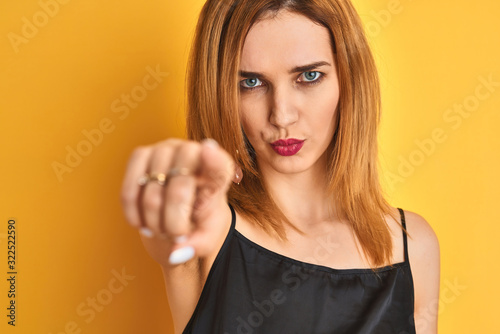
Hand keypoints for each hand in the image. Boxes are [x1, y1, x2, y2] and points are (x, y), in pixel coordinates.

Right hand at [120, 138, 234, 264]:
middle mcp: (193, 152)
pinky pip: (130, 187)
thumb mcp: (207, 236)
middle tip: (176, 235)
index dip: (213, 158)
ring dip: (154, 220)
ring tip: (161, 230)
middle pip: (181, 184)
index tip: (209, 151)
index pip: (219, 163)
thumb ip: (197, 245)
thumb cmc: (198, 220)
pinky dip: (133, 211)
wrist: (178, 210)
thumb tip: (176, 251)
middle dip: (174, 219)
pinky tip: (141, 223)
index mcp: (218, 171)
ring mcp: (166, 148)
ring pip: (153, 190)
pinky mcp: (141, 153)